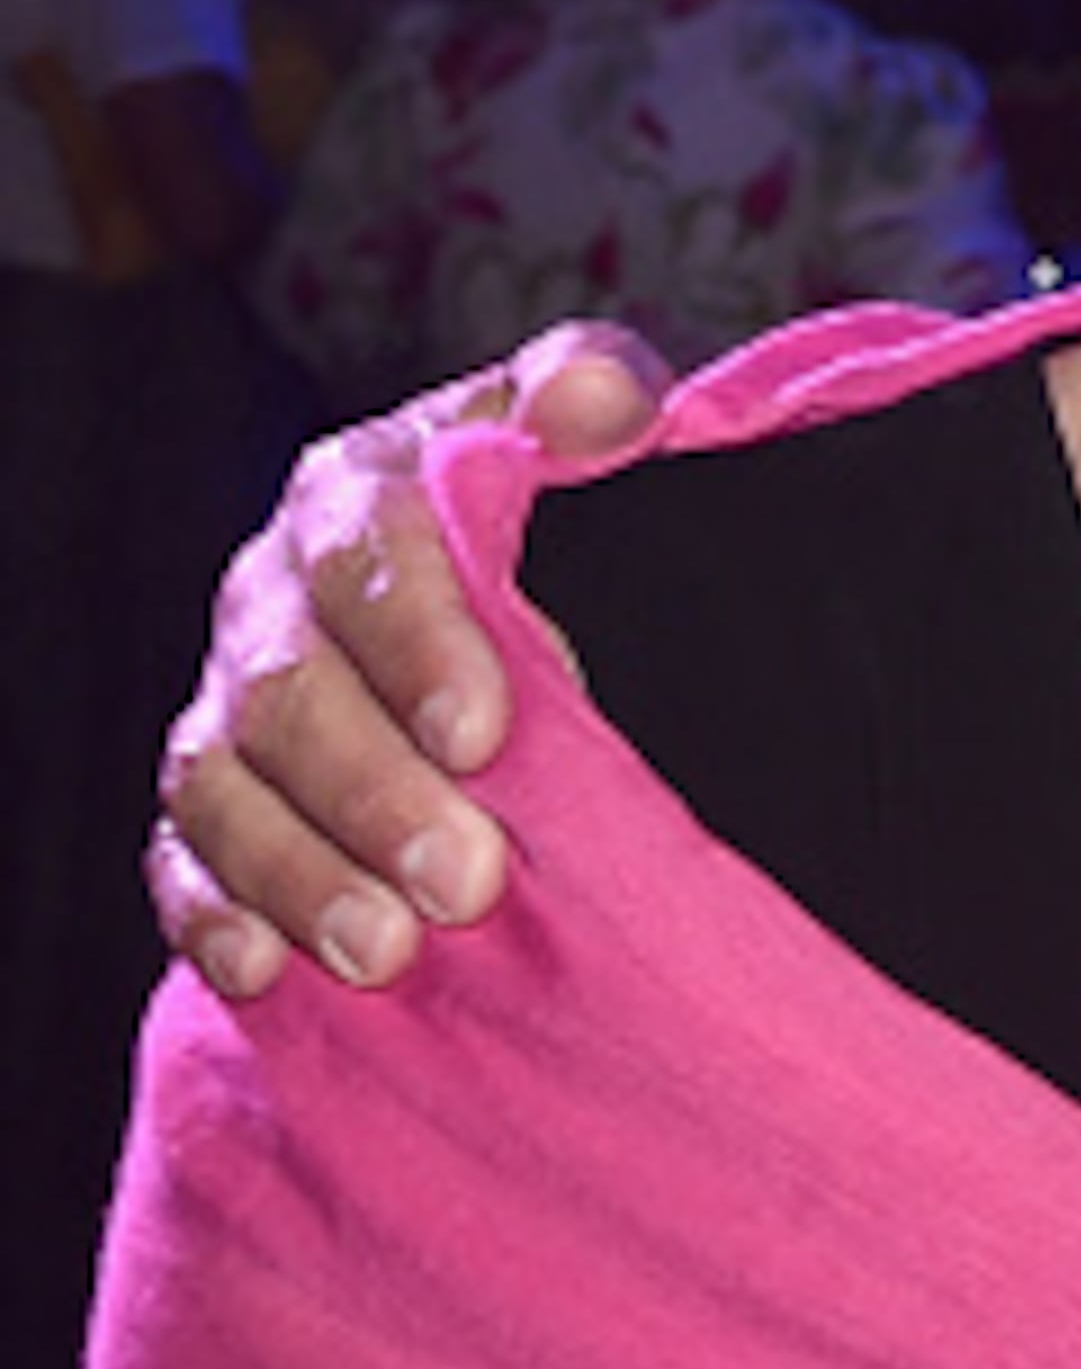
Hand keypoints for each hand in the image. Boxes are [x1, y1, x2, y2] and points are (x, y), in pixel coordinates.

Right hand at [146, 327, 667, 998]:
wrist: (486, 626)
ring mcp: (232, 709)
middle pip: (287, 693)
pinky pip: (183, 863)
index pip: (363, 551)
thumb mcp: (574, 439)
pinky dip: (217, 918)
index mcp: (355, 496)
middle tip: (468, 878)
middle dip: (374, 793)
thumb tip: (610, 397)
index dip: (416, 640)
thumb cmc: (530, 523)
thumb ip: (590, 400)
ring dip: (300, 874)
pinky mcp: (217, 808)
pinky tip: (269, 971)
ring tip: (386, 950)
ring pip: (223, 789)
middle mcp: (272, 599)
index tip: (486, 729)